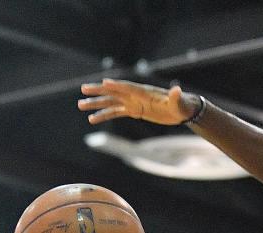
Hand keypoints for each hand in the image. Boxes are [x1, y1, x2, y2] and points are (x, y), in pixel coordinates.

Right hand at [78, 78, 198, 124]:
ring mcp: (134, 103)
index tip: (104, 83)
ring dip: (96, 104)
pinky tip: (92, 119)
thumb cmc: (181, 105)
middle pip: (114, 92)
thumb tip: (177, 90)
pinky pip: (116, 112)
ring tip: (80, 105)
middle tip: (83, 89)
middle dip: (99, 91)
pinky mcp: (134, 111)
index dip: (117, 85)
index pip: (129, 87)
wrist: (182, 110)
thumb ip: (176, 97)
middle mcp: (136, 96)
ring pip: (111, 102)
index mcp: (145, 92)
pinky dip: (104, 115)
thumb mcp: (179, 102)